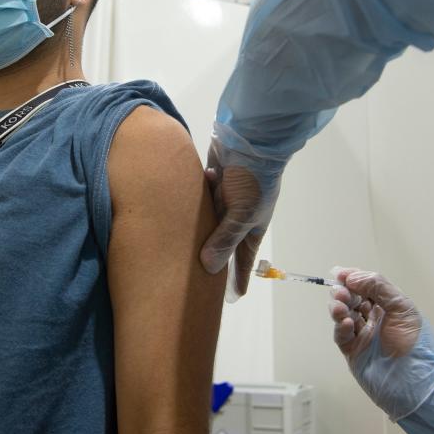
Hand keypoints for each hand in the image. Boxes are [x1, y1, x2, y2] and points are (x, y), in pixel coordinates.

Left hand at [199, 127, 285, 298]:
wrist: (249, 137)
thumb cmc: (251, 178)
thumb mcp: (241, 214)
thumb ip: (224, 241)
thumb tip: (209, 269)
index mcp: (253, 224)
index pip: (246, 258)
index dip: (241, 276)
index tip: (235, 296)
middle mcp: (239, 213)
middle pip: (225, 241)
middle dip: (216, 258)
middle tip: (204, 279)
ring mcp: (225, 197)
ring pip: (209, 221)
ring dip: (199, 231)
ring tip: (183, 251)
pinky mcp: (212, 181)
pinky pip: (199, 198)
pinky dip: (194, 202)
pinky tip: (181, 208)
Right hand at [328, 268, 433, 420]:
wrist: (418, 384)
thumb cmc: (416, 344)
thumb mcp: (403, 308)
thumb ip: (379, 287)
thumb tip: (351, 277)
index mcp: (388, 306)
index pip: (366, 286)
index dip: (353, 277)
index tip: (340, 273)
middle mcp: (374, 318)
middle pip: (351, 298)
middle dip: (343, 292)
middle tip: (341, 293)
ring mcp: (362, 335)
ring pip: (343, 315)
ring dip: (338, 307)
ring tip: (340, 307)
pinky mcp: (353, 352)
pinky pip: (341, 336)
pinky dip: (341, 327)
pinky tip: (346, 324)